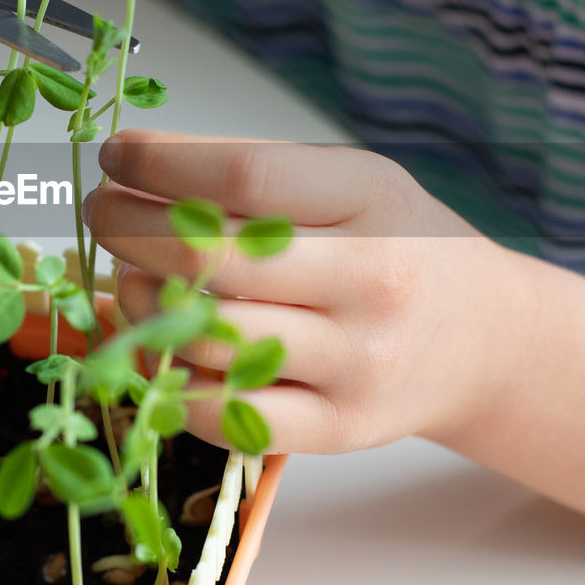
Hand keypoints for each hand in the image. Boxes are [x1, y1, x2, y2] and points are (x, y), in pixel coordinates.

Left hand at [84, 129, 532, 454]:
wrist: (484, 341)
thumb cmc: (396, 245)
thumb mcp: (353, 182)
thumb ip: (257, 170)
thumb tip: (135, 166)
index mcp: (371, 201)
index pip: (240, 175)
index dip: (158, 164)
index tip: (115, 156)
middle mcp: (371, 281)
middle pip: (208, 257)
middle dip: (126, 228)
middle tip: (101, 212)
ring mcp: (356, 363)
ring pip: (205, 336)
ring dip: (136, 302)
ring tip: (126, 277)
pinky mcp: (339, 428)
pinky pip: (224, 414)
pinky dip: (169, 380)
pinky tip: (158, 344)